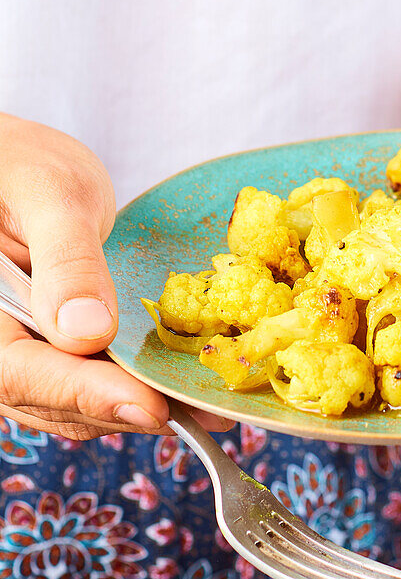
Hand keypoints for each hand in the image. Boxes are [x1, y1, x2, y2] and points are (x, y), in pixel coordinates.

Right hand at [0, 113, 232, 439]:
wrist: (19, 165)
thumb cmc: (24, 162)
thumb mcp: (50, 193)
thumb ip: (67, 259)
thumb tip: (88, 333)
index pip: (19, 369)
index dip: (85, 394)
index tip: (149, 407)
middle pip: (45, 399)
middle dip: (122, 411)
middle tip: (200, 416)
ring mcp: (15, 347)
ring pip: (64, 402)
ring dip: (130, 411)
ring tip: (204, 412)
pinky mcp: (44, 348)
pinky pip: (78, 381)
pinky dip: (125, 390)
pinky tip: (175, 391)